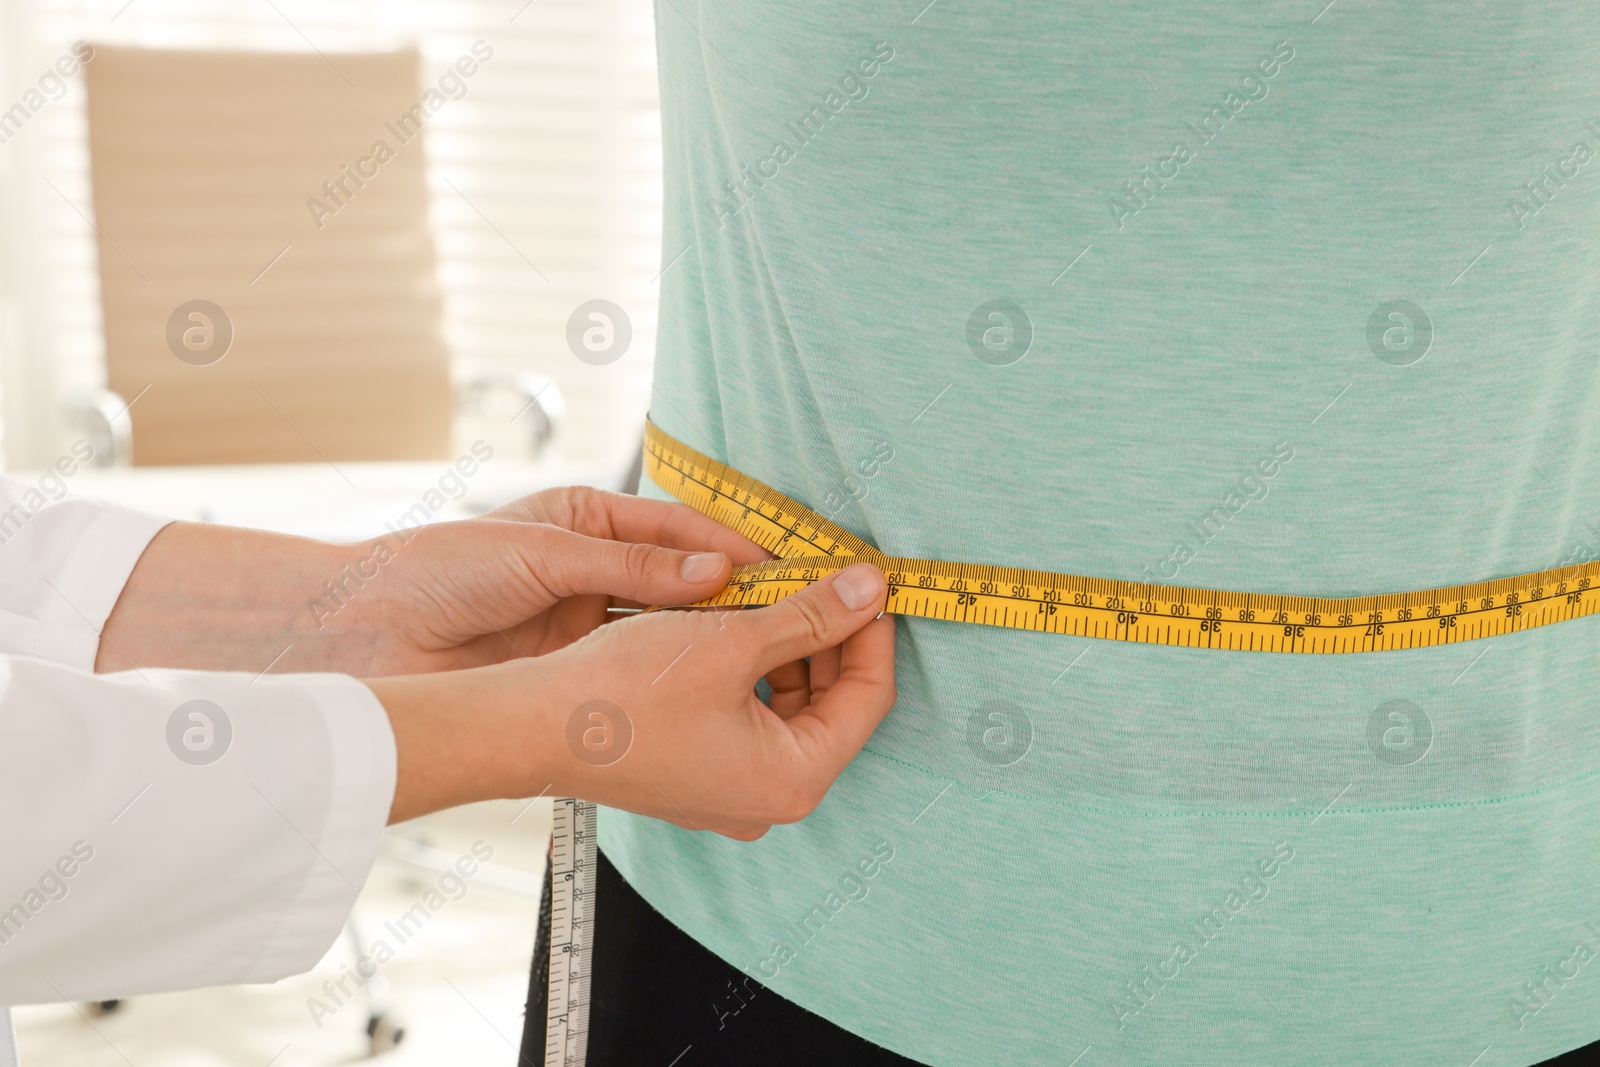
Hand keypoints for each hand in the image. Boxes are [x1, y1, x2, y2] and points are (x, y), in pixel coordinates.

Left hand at [353, 486, 771, 674]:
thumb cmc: (440, 570)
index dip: (732, 548)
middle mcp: (593, 567)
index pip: (679, 530)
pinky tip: (712, 680)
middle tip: (793, 613)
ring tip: (766, 650)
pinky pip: (637, 664)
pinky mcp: (573, 666)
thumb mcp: (541, 553)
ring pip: (666, 626)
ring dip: (712, 636)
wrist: (367, 633)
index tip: (784, 569)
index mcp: (587, 517)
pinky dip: (674, 669)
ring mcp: (585, 620)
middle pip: (682, 581)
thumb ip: (628, 567)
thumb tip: (714, 576)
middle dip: (735, 595)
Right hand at [370, 563, 895, 836]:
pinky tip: (740, 620)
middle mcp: (769, 799)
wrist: (531, 726)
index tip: (867, 577)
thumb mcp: (732, 640)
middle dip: (831, 634)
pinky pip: (751, 718)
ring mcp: (732, 794)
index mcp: (794, 778)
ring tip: (781, 586)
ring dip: (791, 645)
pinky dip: (754, 669)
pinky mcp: (699, 776)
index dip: (872, 628)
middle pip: (833, 703)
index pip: (868, 696)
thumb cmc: (626, 690)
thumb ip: (811, 614)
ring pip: (790, 707)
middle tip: (825, 573)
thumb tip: (871, 588)